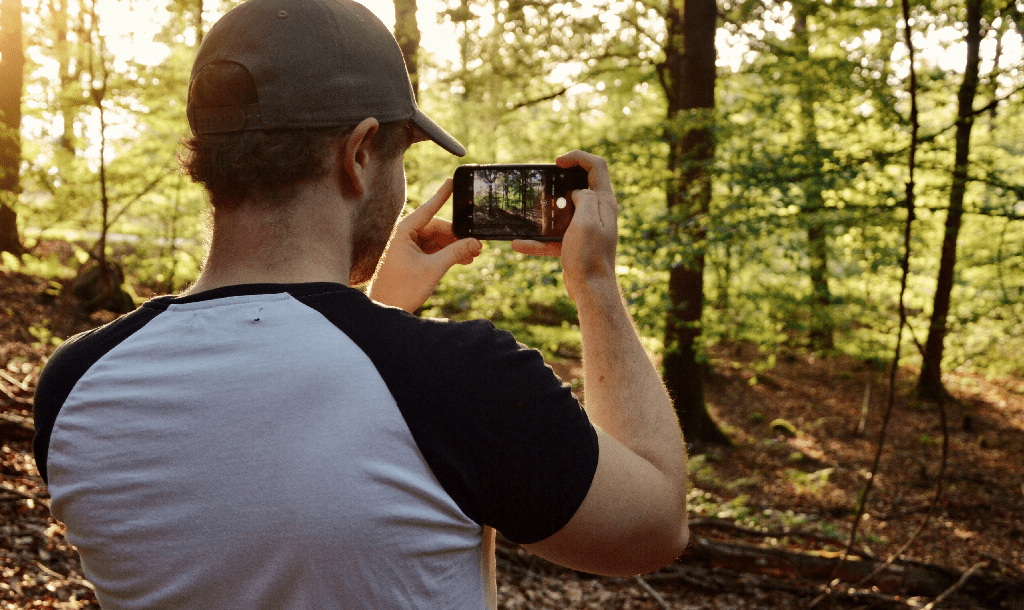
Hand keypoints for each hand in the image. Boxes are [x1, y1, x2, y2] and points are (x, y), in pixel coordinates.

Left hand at [369, 178, 482, 312]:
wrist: (386, 310)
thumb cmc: (402, 289)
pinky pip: (432, 250)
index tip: (452, 180)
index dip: (442, 195)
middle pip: (436, 228)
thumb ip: (455, 253)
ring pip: (436, 239)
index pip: (427, 209)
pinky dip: (446, 254)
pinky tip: (462, 260)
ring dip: (454, 246)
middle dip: (457, 236)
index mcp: (403, 232)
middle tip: (476, 245)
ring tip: (472, 256)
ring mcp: (407, 247)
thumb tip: (476, 243)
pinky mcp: (410, 258)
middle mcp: (403, 236)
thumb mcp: (433, 269)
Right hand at [512, 151, 618, 300]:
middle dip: (560, 180)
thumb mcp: (586, 221)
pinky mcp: (576, 243)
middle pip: (581, 184)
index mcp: (604, 203)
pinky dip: (539, 240)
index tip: (557, 162)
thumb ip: (584, 199)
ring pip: (564, 210)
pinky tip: (519, 244)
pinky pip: (555, 236)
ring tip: (530, 211)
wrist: (591, 290)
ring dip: (546, 210)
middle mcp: (599, 212)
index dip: (577, 158)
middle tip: (543, 181)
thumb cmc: (589, 256)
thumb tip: (577, 193)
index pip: (597, 166)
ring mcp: (587, 228)